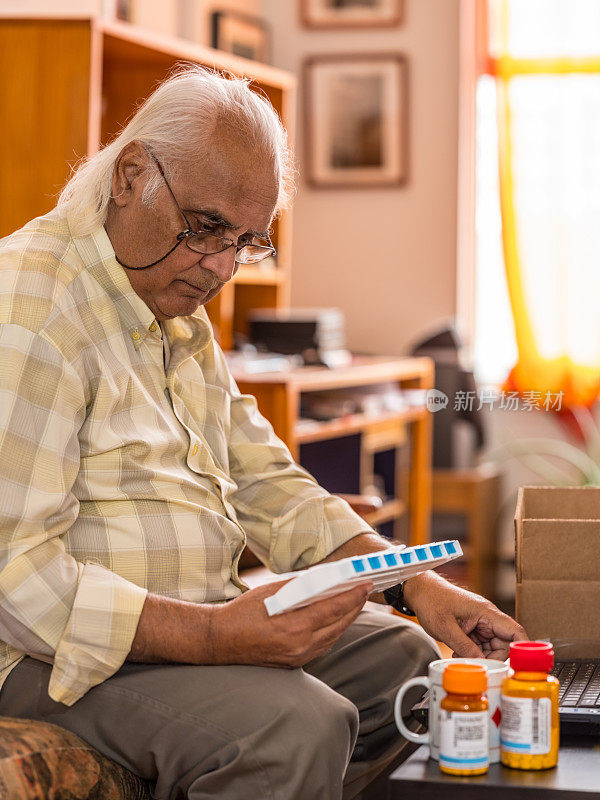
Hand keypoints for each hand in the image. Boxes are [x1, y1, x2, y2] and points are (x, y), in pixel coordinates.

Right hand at [208, 579, 371, 667]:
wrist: (220, 641)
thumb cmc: (242, 613)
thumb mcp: (270, 591)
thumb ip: (298, 586)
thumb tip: (323, 578)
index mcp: (293, 627)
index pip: (333, 609)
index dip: (353, 596)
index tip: (366, 584)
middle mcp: (299, 646)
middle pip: (338, 625)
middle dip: (355, 606)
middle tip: (365, 590)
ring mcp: (297, 658)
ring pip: (333, 637)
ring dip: (346, 619)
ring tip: (355, 602)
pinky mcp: (294, 663)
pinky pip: (322, 646)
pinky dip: (332, 630)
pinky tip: (336, 619)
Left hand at [403, 572, 527, 659]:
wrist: (420, 590)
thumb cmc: (432, 601)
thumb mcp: (445, 627)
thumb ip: (464, 646)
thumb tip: (481, 663)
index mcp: (486, 612)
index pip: (514, 631)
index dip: (522, 649)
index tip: (520, 666)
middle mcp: (487, 617)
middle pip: (504, 644)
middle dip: (492, 658)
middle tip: (476, 665)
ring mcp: (480, 622)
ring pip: (492, 646)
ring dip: (480, 656)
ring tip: (461, 658)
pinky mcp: (473, 626)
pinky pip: (480, 644)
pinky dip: (473, 651)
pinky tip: (459, 653)